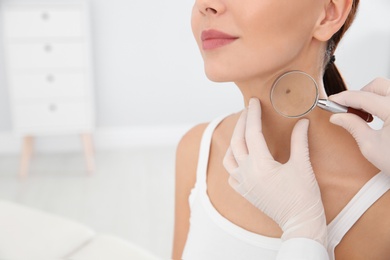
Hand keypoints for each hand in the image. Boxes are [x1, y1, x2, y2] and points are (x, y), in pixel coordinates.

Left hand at [223, 98, 326, 244]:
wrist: (300, 223)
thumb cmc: (303, 197)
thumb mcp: (302, 165)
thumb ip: (299, 141)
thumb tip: (302, 123)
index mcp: (260, 165)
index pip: (252, 132)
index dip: (253, 114)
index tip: (254, 102)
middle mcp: (246, 173)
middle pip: (237, 141)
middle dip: (241, 122)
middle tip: (247, 110)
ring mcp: (243, 184)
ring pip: (229, 157)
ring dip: (234, 141)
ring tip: (242, 131)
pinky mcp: (244, 192)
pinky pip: (231, 174)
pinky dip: (233, 162)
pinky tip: (240, 157)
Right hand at [329, 77, 389, 174]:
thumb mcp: (370, 146)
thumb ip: (353, 126)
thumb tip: (337, 116)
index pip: (362, 97)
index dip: (343, 98)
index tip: (332, 101)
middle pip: (377, 85)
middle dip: (359, 94)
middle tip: (348, 110)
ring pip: (387, 89)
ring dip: (372, 97)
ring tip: (365, 116)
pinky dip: (383, 102)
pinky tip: (378, 116)